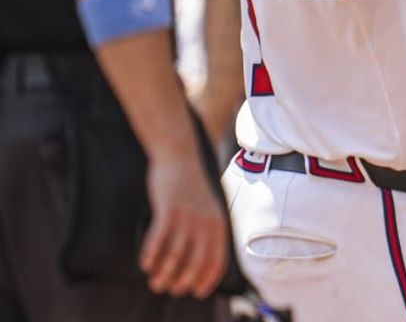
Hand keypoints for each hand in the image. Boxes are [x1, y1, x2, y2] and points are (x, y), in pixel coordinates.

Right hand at [140, 154, 227, 297]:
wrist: (180, 156)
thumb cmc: (191, 186)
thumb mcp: (208, 208)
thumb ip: (207, 230)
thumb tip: (200, 256)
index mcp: (218, 224)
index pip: (216, 260)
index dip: (207, 280)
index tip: (197, 293)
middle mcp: (205, 222)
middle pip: (195, 263)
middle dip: (182, 281)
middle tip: (169, 290)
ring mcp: (187, 217)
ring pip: (175, 255)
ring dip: (164, 273)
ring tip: (155, 284)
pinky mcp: (168, 210)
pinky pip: (159, 239)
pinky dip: (151, 255)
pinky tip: (144, 265)